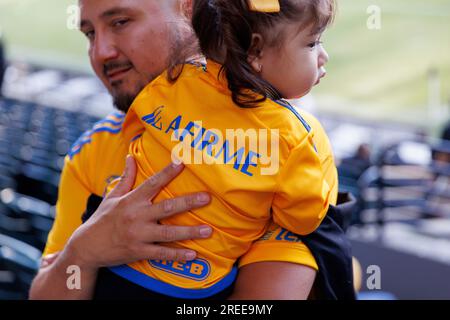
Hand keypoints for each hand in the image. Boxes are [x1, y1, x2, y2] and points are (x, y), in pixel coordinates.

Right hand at [66, 156, 211, 269]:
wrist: (86, 247)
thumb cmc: (102, 220)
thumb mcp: (112, 196)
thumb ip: (126, 178)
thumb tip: (130, 157)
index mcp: (131, 200)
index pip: (153, 183)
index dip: (167, 172)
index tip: (182, 162)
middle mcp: (137, 216)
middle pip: (167, 208)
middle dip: (188, 202)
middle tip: (207, 198)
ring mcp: (138, 235)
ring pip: (168, 233)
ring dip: (190, 232)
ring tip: (208, 230)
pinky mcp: (138, 251)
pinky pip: (161, 254)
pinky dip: (177, 255)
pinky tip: (193, 254)